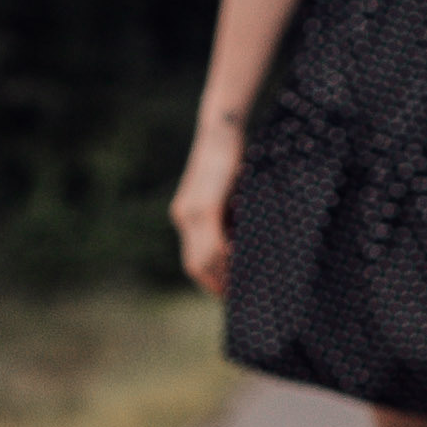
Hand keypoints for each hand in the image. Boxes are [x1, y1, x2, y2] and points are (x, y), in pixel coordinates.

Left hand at [171, 108, 244, 298]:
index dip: (211, 280)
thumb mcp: (229, 197)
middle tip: (238, 298)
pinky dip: (226, 259)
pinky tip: (241, 263)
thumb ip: (229, 221)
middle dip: (216, 285)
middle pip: (195, 266)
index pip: (194, 260)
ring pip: (202, 260)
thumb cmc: (231, 160)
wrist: (220, 129)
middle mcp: (183, 217)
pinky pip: (212, 245)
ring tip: (244, 284)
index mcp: (186, 216)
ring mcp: (190, 213)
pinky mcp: (204, 207)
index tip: (231, 292)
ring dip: (223, 276)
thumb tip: (243, 247)